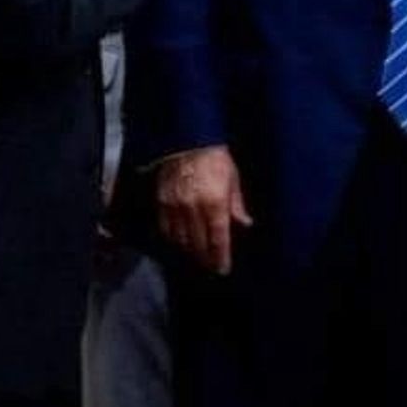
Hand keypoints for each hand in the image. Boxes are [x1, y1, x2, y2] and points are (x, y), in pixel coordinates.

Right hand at [155, 144, 249, 274]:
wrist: (186, 137)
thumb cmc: (214, 156)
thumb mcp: (232, 177)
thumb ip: (237, 204)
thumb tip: (245, 223)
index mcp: (214, 204)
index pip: (218, 240)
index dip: (220, 258)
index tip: (222, 269)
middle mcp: (193, 209)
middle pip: (198, 244)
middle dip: (205, 258)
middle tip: (211, 265)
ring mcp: (175, 206)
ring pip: (181, 240)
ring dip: (190, 251)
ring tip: (196, 255)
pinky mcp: (161, 201)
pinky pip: (166, 229)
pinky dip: (173, 239)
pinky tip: (180, 241)